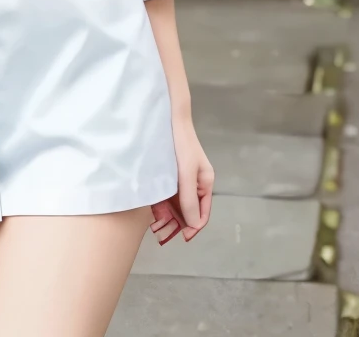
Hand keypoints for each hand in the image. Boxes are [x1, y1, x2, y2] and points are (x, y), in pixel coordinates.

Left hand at [151, 114, 212, 243]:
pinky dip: (162, 203)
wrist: (169, 119)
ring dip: (169, 214)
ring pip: (177, 204)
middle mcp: (195, 183)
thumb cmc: (182, 145)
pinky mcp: (170, 175)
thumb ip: (189, 199)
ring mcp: (182, 179)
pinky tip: (153, 207)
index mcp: (205, 182)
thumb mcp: (186, 174)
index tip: (183, 237)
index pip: (203, 212)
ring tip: (157, 222)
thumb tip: (194, 224)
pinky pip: (168, 194)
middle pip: (189, 210)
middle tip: (164, 232)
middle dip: (179, 222)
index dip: (194, 227)